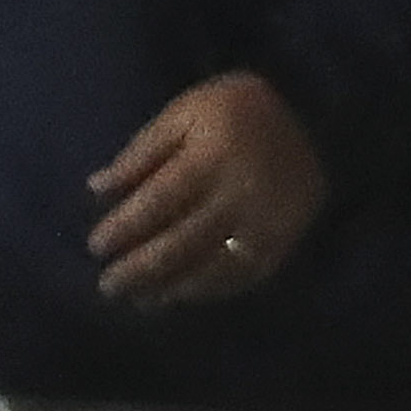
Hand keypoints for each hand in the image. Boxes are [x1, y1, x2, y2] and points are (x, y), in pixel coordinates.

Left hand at [90, 69, 324, 305]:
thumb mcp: (184, 113)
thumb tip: (96, 188)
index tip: (95, 247)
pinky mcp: (284, 241)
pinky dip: (207, 290)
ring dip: (170, 287)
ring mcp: (266, 223)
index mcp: (211, 156)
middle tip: (108, 286)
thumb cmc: (234, 110)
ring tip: (138, 299)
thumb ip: (141, 152)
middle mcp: (239, 194)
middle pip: (182, 241)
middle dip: (140, 269)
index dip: (124, 227)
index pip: (158, 201)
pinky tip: (180, 295)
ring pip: (211, 267)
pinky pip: (242, 275)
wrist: (315, 114)